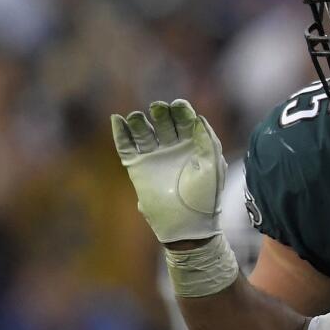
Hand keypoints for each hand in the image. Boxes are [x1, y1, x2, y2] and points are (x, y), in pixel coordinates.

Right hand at [112, 99, 225, 243]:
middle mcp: (172, 148)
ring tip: (137, 117)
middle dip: (161, 113)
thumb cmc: (205, 196)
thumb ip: (207, 140)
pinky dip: (120, 133)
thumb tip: (199, 118)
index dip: (182, 111)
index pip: (185, 121)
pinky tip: (117, 120)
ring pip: (143, 132)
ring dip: (139, 121)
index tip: (178, 106)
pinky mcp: (138, 167)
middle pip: (163, 123)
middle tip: (158, 108)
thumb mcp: (211, 166)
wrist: (187, 224)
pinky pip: (126, 146)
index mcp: (193, 145)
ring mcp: (154, 157)